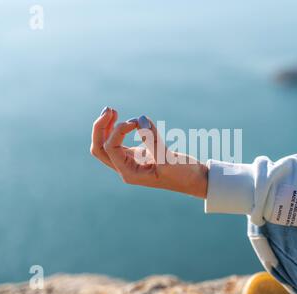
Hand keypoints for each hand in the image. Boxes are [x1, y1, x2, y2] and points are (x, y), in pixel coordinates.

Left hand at [90, 107, 207, 198]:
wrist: (196, 180)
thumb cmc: (184, 174)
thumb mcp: (168, 158)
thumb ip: (153, 140)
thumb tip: (140, 119)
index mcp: (129, 173)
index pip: (111, 148)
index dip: (118, 131)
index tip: (135, 122)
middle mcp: (126, 168)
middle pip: (100, 149)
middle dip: (100, 128)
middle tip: (110, 109)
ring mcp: (131, 161)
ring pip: (107, 144)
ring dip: (106, 127)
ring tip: (112, 110)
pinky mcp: (139, 154)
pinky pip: (120, 141)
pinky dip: (118, 129)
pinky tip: (127, 119)